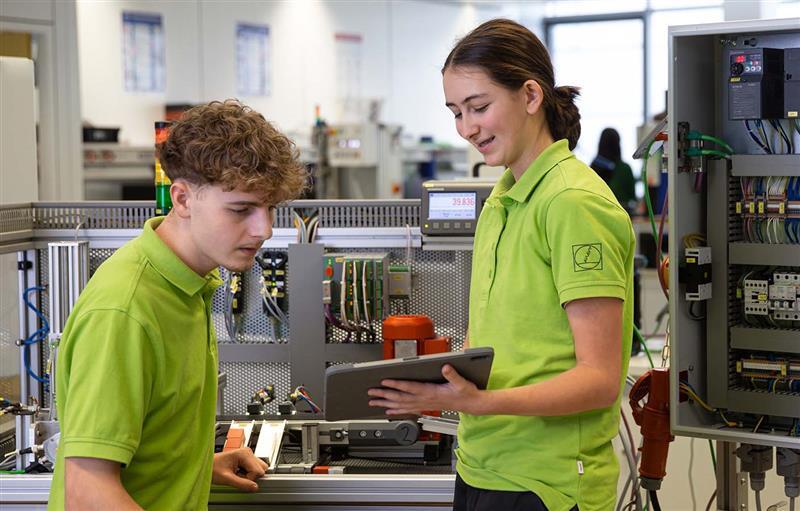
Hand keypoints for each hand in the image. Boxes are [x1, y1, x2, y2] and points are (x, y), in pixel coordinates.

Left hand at [212, 447, 267, 491]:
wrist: (207, 465)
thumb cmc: (213, 468)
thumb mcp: (227, 478)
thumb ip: (242, 483)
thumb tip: (255, 487)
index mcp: (244, 454)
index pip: (258, 470)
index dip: (250, 478)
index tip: (239, 478)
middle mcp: (248, 452)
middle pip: (261, 468)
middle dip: (252, 476)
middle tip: (239, 477)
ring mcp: (248, 454)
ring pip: (260, 468)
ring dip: (251, 475)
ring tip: (238, 474)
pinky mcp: (246, 458)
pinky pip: (254, 468)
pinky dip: (248, 473)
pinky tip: (238, 472)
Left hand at [367, 364, 483, 415]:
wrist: (470, 404)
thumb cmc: (465, 392)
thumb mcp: (462, 382)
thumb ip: (452, 375)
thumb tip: (445, 367)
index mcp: (431, 392)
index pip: (410, 387)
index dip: (397, 384)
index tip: (385, 381)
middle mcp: (424, 400)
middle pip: (400, 397)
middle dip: (384, 395)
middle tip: (371, 392)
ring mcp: (423, 404)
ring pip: (401, 405)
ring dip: (386, 403)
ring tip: (373, 402)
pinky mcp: (424, 406)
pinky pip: (407, 410)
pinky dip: (395, 410)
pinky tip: (387, 411)